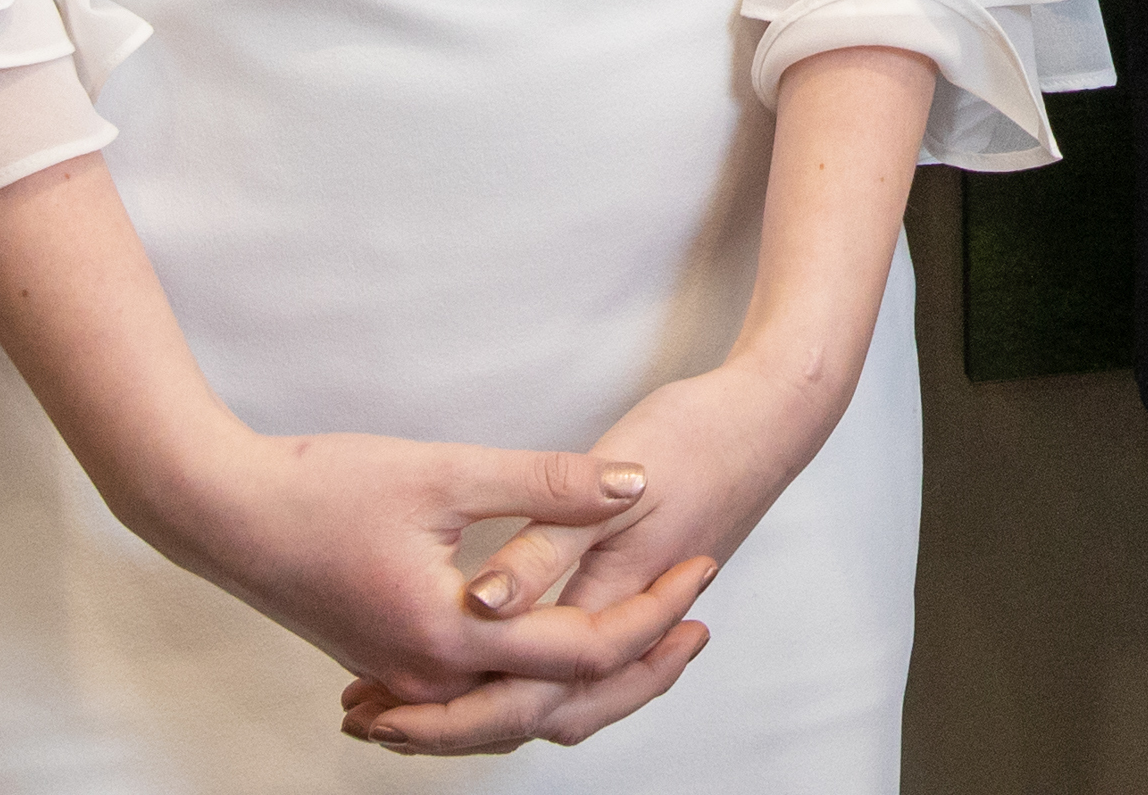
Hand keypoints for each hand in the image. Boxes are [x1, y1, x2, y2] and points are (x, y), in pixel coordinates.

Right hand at [117, 423, 710, 745]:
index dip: (652, 609)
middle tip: (698, 622)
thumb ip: (548, 484)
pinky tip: (561, 645)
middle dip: (637, 666)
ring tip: (651, 637)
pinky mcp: (393, 666)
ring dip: (588, 680)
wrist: (221, 514)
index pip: (582, 649)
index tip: (704, 564)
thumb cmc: (324, 487)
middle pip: (560, 701)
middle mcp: (432, 678)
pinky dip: (533, 681)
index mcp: (453, 636)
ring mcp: (408, 680)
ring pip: (519, 710)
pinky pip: (482, 698)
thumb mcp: (447, 472)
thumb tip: (637, 484)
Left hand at [340, 314, 875, 753]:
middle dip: (452, 730)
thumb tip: (480, 606)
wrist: (775, 417)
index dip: (445, 714)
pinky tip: (484, 654)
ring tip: (409, 704)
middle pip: (537, 715)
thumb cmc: (701, 436)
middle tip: (372, 722)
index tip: (374, 710)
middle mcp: (621, 623)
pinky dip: (521, 678)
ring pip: (558, 699)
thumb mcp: (615, 482)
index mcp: (612, 601)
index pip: (523, 693)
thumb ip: (543, 547)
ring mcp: (633, 611)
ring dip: (485, 709)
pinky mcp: (637, 592)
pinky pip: (573, 665)